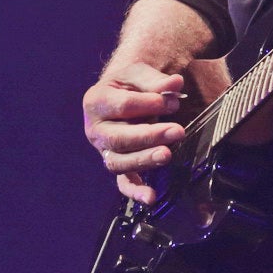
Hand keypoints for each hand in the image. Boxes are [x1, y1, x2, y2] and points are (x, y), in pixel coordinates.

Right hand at [81, 61, 186, 203]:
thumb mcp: (139, 75)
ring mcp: (104, 150)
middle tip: (177, 131)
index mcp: (96, 101)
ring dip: (144, 159)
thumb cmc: (130, 85)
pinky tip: (150, 197)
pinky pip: (123, 182)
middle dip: (149, 136)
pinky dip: (135, 191)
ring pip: (120, 161)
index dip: (149, 104)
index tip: (172, 102)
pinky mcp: (116, 165)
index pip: (122, 106)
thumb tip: (175, 83)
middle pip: (118, 138)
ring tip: (167, 155)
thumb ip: (156, 80)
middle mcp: (95, 130)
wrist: (120, 96)